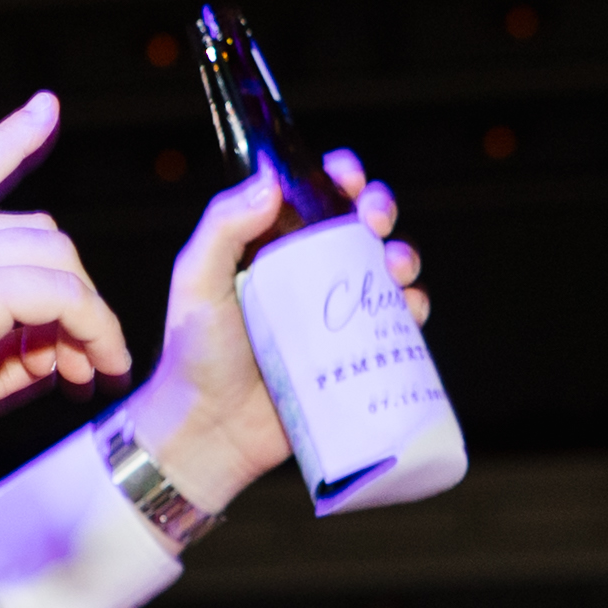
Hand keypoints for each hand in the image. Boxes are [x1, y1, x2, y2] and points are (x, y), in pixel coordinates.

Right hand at [0, 95, 128, 605]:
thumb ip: (2, 351)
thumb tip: (64, 347)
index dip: (8, 140)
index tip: (45, 108)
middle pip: (37, 231)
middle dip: (75, 294)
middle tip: (91, 363)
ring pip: (57, 256)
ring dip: (91, 316)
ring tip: (93, 374)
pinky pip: (64, 294)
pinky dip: (96, 329)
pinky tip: (100, 367)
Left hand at [120, 150, 428, 513]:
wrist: (210, 431)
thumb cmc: (193, 356)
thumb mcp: (196, 281)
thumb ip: (223, 226)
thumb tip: (272, 182)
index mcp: (272, 246)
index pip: (313, 196)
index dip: (339, 177)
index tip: (347, 176)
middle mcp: (308, 274)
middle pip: (360, 225)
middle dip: (379, 208)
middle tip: (373, 220)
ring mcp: (335, 315)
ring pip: (387, 270)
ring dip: (403, 256)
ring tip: (394, 267)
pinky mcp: (355, 354)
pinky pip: (397, 324)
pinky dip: (413, 309)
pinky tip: (408, 308)